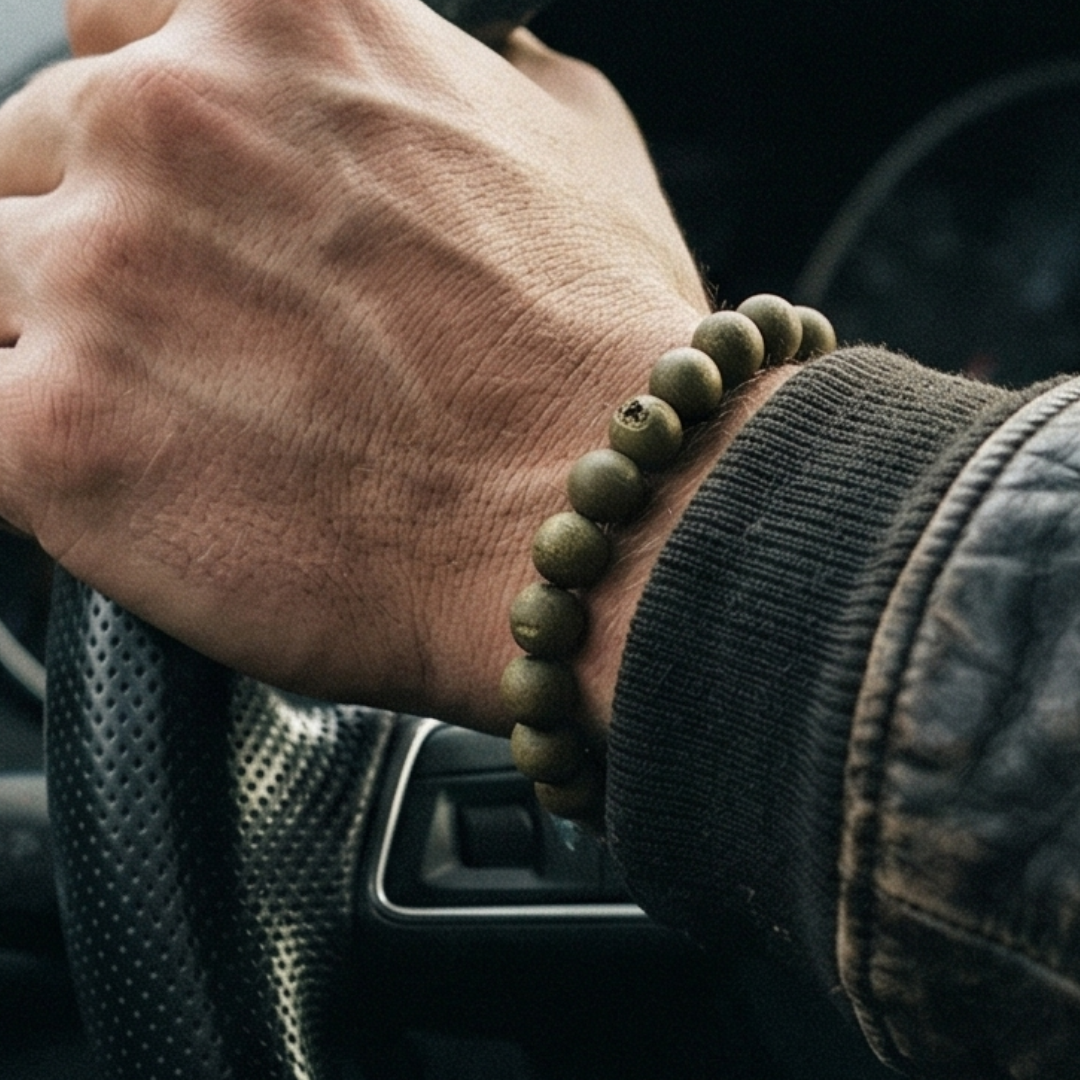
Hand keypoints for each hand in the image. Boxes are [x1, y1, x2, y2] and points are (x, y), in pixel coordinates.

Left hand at [0, 0, 758, 731]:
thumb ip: (469, 85)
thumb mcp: (572, 145)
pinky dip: (37, 445)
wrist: (601, 519)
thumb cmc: (601, 353)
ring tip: (176, 420)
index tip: (153, 187)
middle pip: (33, 161)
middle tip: (191, 337)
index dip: (124, 117)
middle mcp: (169, 121)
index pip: (103, 27)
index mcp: (281, 24)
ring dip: (62, 346)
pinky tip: (125, 477)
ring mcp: (101, 276)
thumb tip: (464, 78)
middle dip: (98, 244)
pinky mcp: (63, 435)